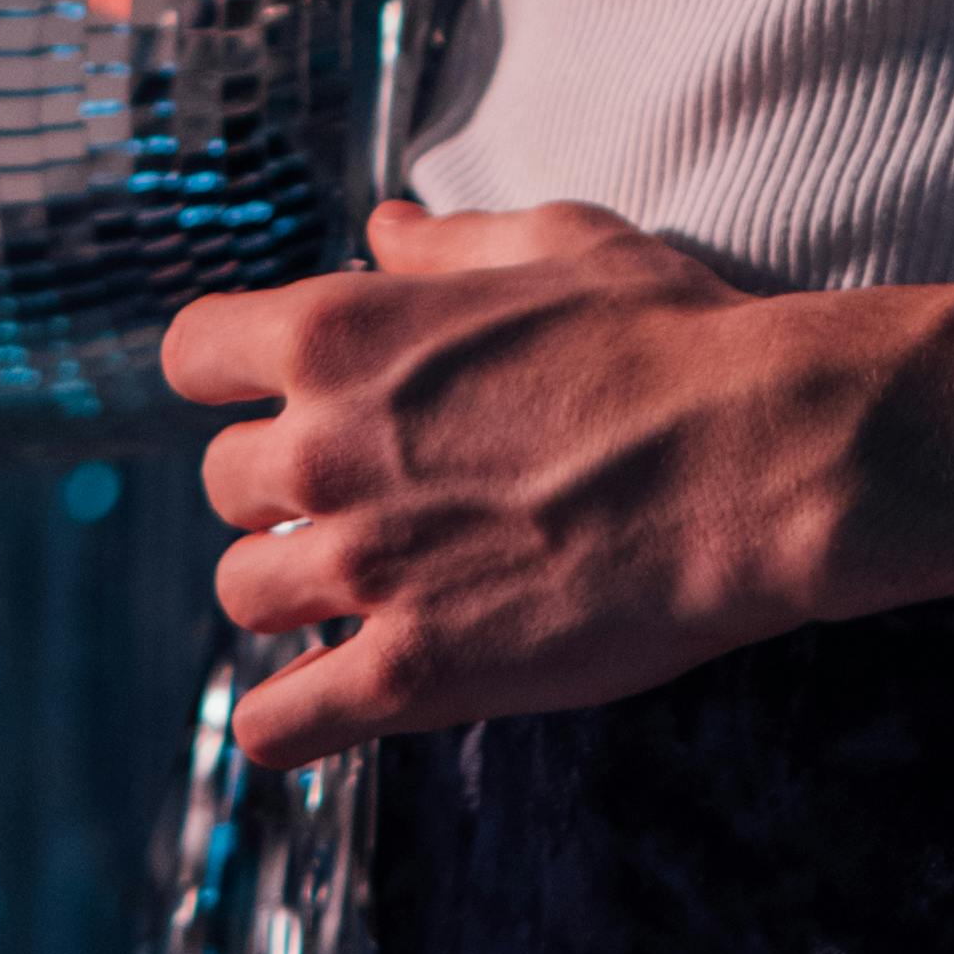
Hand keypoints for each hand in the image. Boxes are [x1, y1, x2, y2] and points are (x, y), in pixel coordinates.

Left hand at [160, 198, 896, 761]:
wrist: (757, 458)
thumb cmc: (674, 338)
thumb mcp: (559, 245)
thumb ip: (449, 245)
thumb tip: (384, 229)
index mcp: (341, 332)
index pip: (195, 355)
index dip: (232, 379)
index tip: (276, 399)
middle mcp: (323, 446)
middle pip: (224, 484)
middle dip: (283, 491)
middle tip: (367, 501)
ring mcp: (362, 564)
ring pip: (244, 594)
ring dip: (295, 594)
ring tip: (366, 594)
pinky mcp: (412, 670)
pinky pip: (279, 724)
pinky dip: (290, 721)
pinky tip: (331, 705)